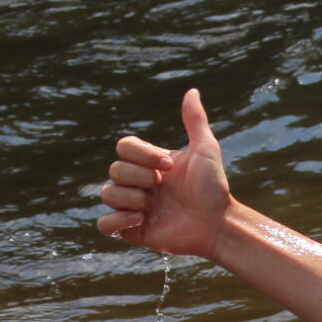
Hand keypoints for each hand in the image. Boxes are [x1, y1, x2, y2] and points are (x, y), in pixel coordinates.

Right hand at [97, 88, 232, 259]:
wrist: (218, 225)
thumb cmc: (214, 188)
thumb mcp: (206, 150)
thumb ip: (195, 121)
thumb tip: (192, 91)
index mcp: (150, 164)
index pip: (124, 147)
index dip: (142, 154)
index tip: (169, 166)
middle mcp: (139, 183)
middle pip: (114, 169)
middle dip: (139, 177)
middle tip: (162, 187)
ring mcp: (133, 207)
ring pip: (106, 193)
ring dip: (129, 198)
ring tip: (151, 207)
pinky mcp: (131, 231)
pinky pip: (103, 225)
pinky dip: (116, 221)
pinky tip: (141, 220)